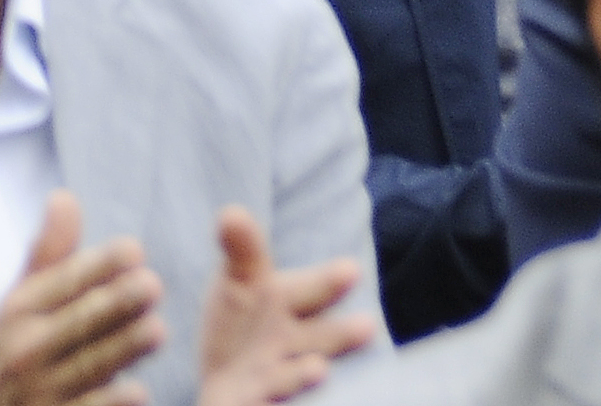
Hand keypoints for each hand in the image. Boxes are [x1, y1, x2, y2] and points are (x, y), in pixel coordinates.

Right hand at [0, 192, 164, 405]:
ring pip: (88, 366)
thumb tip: (66, 197)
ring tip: (157, 330)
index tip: (134, 250)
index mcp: (19, 310)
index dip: (99, 264)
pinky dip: (111, 404)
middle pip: (78, 320)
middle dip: (116, 302)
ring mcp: (40, 392)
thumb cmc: (13, 351)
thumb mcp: (20, 301)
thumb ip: (49, 253)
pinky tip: (138, 394)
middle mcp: (26, 347)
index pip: (64, 281)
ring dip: (122, 349)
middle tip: (153, 285)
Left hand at [193, 207, 374, 405]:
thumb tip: (233, 213)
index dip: (331, 282)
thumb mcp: (239, 279)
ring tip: (318, 369)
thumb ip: (241, 248)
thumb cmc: (245, 321)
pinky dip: (269, 399)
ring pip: (293, 377)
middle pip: (321, 338)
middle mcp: (297, 343)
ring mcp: (280, 378)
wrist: (232, 383)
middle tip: (367, 326)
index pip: (316, 289)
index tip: (351, 269)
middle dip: (341, 334)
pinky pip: (261, 402)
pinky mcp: (257, 403)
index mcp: (292, 304)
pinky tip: (276, 395)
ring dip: (304, 375)